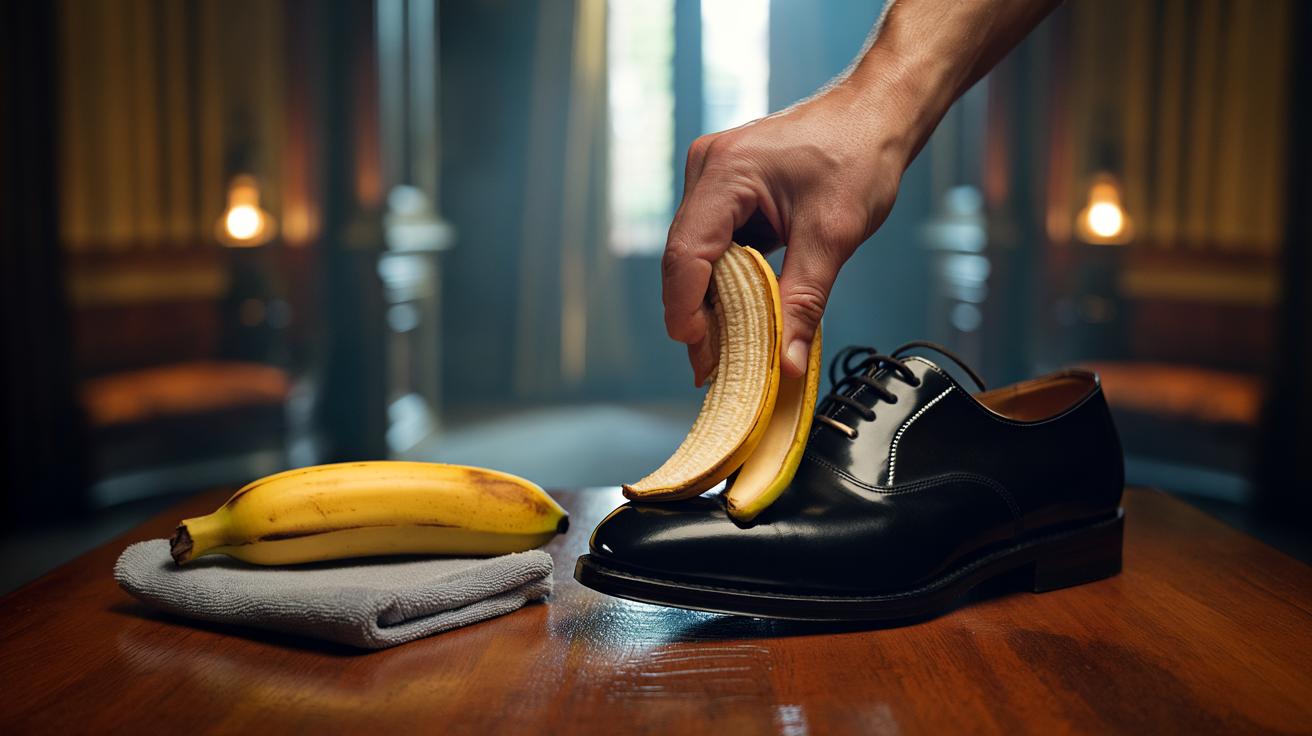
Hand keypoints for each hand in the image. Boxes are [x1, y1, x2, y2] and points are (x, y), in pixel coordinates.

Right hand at [661, 85, 906, 384]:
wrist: (876, 115)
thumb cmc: (858, 154)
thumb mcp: (833, 235)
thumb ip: (804, 301)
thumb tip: (786, 363)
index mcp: (725, 171)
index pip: (685, 252)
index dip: (686, 308)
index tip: (701, 353)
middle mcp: (707, 169)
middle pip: (684, 258)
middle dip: (697, 315)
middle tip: (712, 368)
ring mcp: (712, 177)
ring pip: (696, 255)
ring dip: (711, 300)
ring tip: (727, 349)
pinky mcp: (725, 189)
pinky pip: (714, 244)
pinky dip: (726, 280)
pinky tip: (741, 312)